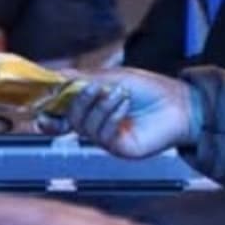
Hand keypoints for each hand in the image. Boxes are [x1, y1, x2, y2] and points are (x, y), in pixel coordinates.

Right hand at [39, 68, 197, 158]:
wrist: (181, 104)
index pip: (63, 112)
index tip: (43, 103)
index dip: (49, 110)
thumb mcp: (114, 77)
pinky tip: (124, 105)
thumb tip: (55, 75)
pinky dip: (110, 116)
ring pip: (85, 127)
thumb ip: (84, 79)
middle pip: (70, 119)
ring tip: (118, 93)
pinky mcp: (119, 148)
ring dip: (99, 106)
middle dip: (77, 102)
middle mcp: (96, 125)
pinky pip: (102, 135)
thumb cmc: (152, 89)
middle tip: (91, 88)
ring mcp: (107, 138)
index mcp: (93, 107)